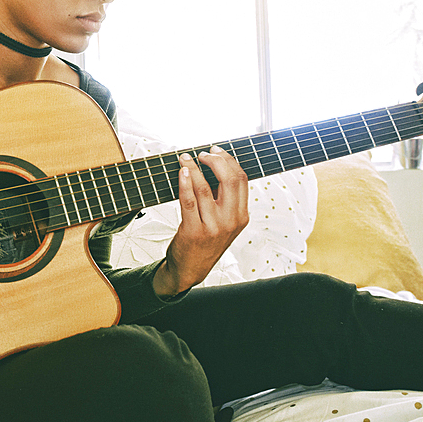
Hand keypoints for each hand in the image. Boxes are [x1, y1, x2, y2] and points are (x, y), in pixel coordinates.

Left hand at [152, 146, 248, 296]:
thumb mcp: (224, 223)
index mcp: (241, 216)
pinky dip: (184, 183)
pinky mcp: (194, 231)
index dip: (229, 160)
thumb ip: (224, 200)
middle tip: (203, 153)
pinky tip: (181, 172)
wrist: (190, 270)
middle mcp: (230, 221)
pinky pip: (189, 201)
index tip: (216, 151)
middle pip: (229, 180)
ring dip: (193, 169)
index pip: (242, 180)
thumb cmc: (205, 242)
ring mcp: (213, 227)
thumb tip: (215, 167)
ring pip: (205, 188)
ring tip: (185, 159)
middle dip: (215, 160)